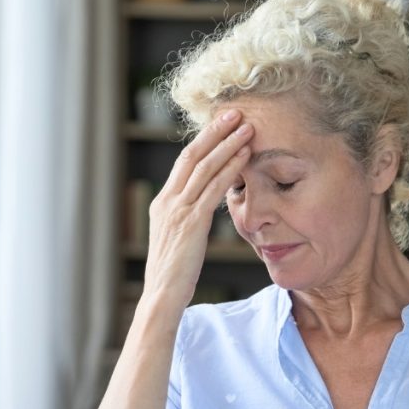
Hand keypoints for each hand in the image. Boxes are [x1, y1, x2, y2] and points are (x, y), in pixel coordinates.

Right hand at [141, 109, 252, 307]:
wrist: (161, 297)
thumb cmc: (174, 274)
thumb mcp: (178, 239)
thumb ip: (188, 218)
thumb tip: (203, 206)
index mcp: (162, 203)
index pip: (184, 163)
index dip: (204, 141)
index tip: (221, 124)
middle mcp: (167, 201)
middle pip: (192, 155)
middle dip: (214, 131)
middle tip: (235, 112)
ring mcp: (177, 210)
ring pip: (204, 167)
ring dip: (227, 143)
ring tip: (247, 126)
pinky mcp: (191, 222)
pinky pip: (213, 188)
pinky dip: (230, 168)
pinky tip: (245, 156)